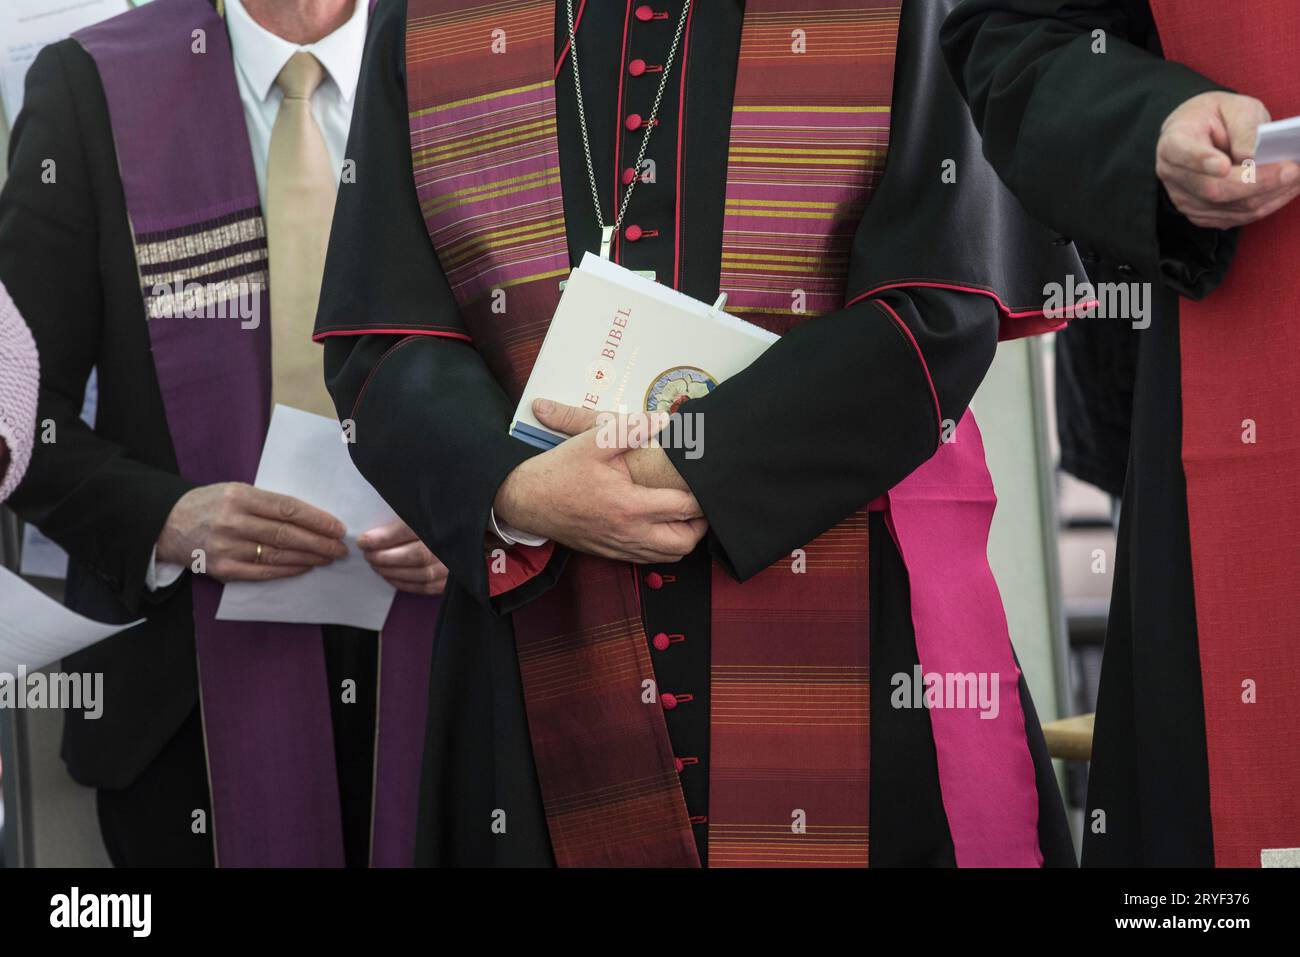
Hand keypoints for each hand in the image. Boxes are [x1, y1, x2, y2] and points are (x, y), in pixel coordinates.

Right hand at [156, 482, 347, 581]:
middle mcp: (233, 522)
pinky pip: (263, 573)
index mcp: (239, 497)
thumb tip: (311, 517)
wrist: (168, 524)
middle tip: (340, 548)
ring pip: (278, 555)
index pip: (287, 509)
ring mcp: (227, 548)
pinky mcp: (223, 569)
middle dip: (319, 543)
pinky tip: (305, 567)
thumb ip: (268, 502)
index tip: (337, 528)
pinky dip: (288, 571)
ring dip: (308, 558)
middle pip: (286, 535)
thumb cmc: (211, 504)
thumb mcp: (236, 491)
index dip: (317, 520)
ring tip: (328, 558)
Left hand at [358, 518, 448, 595]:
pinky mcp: (452, 579)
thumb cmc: (433, 519)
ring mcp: (452, 563)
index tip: (365, 541)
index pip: (410, 530)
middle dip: (386, 558)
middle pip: (417, 555)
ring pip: (423, 573)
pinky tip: (392, 577)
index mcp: (440, 522)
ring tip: (376, 565)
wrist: (461, 527)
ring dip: (393, 572)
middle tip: (368, 554)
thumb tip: (376, 526)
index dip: (384, 538)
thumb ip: (401, 514)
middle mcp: (449, 544)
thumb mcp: (418, 509)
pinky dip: (406, 584)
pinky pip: (429, 586)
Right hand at [493, 399, 706, 563]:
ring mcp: (619, 546)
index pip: (683, 508)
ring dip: (683, 537)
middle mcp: (628, 532)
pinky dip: (662, 547)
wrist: (524, 500)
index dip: (700, 496)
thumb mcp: (592, 442)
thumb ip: (629, 429)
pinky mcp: (610, 552)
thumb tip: (661, 419)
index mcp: (629, 505)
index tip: (704, 481)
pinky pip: (648, 559)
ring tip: (684, 514)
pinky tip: (660, 526)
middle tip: (699, 502)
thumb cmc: (558, 472)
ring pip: (669, 556)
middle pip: (684, 542)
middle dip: (699, 524)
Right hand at [1157, 91, 1299, 228]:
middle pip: (1214, 188)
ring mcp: (1183, 199)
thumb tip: (1253, 158)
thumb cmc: (1218, 117)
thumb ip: (1244, 128)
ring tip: (1297, 178)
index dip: (1202, 161)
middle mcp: (1172, 174)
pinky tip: (1285, 190)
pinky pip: (1235, 218)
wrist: (1200, 134)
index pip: (1183, 153)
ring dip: (1269, 196)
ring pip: (1229, 207)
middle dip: (1258, 182)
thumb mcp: (1235, 107)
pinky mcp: (1199, 214)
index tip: (1223, 165)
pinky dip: (1264, 206)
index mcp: (1175, 141)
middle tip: (1293, 170)